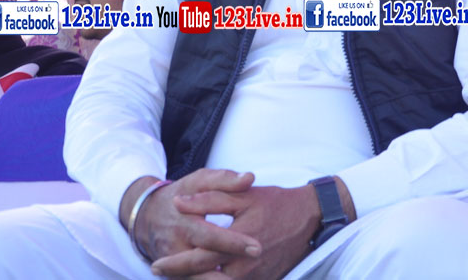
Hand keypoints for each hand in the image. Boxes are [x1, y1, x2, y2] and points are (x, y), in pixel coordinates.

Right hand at [118, 170, 261, 268]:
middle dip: (228, 273)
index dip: (233, 243)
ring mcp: (173, 266)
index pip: (209, 237)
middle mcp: (176, 248)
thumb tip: (249, 178)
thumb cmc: (182, 194)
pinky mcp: (175, 275)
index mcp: (184, 224)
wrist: (148, 215)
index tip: (257, 248)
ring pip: (196, 279)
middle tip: (255, 266)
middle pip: (201, 266)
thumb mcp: (199, 181)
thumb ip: (224, 179)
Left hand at [152, 182, 324, 278]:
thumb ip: (209, 199)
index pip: (199, 259)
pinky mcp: (264, 279)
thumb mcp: (243, 196)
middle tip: (161, 272)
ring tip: (181, 277)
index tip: (157, 265)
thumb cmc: (276, 203)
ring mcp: (256, 275)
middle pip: (205, 279)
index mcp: (239, 241)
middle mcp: (247, 263)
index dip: (175, 265)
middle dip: (181, 278)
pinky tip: (207, 276)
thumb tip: (179, 203)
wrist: (310, 216)